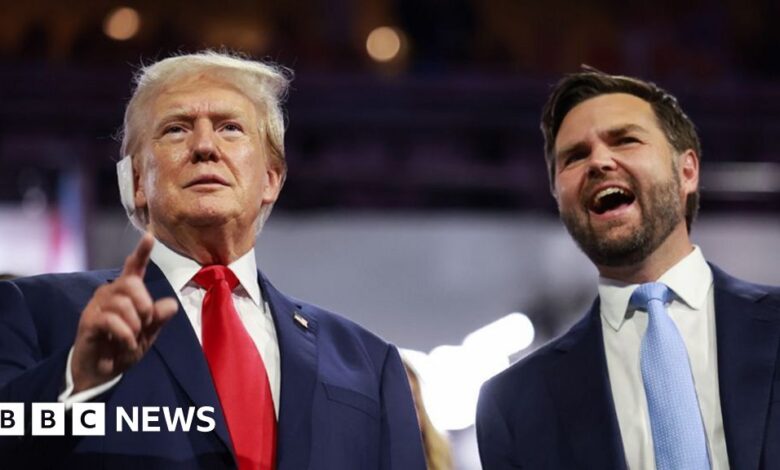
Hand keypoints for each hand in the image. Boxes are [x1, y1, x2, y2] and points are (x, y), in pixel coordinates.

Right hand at [71, 234, 177, 393]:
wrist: (103, 371)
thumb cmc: (125, 346)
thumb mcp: (149, 333)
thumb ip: (159, 318)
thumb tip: (171, 304)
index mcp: (127, 292)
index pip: (134, 267)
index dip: (141, 252)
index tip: (149, 236)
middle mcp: (110, 292)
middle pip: (133, 284)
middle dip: (145, 307)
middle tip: (144, 325)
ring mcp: (97, 305)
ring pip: (124, 305)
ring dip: (135, 326)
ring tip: (132, 338)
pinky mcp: (88, 320)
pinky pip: (113, 321)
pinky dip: (126, 335)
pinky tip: (125, 343)